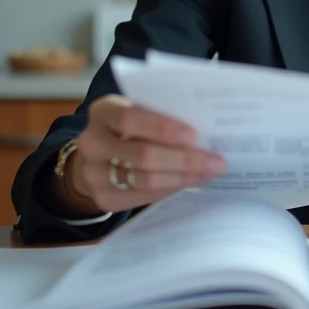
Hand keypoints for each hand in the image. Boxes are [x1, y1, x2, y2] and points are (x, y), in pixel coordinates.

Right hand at [58, 95, 226, 215]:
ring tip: (209, 173)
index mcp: (103, 111)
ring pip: (145, 179)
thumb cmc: (129, 127)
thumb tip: (207, 129)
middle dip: (184, 159)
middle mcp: (92, 142)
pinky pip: (143, 197)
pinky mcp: (103, 197)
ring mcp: (93, 173)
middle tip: (216, 162)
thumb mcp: (137, 111)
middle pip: (142, 154)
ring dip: (183, 177)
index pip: (130, 119)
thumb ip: (160, 114)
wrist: (97, 156)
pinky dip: (170, 189)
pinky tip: (189, 182)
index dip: (162, 128)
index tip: (194, 135)